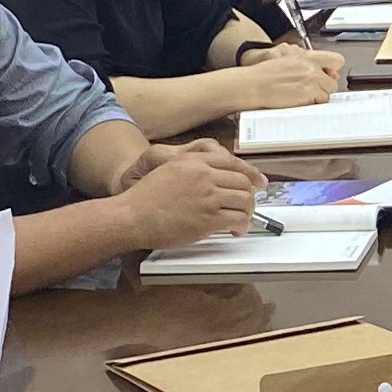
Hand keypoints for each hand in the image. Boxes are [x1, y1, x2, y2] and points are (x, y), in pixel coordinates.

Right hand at [119, 142, 262, 247]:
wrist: (132, 216)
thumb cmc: (146, 198)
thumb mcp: (169, 169)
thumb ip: (193, 168)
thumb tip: (216, 178)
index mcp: (194, 161)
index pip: (233, 162)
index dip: (251, 173)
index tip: (259, 181)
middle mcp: (204, 175)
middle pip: (243, 181)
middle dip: (249, 196)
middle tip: (247, 206)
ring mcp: (207, 196)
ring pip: (244, 200)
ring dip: (247, 212)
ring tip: (241, 220)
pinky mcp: (208, 218)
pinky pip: (237, 219)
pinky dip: (241, 226)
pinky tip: (235, 230)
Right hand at [235, 46, 346, 109]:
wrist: (255, 84)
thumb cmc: (267, 74)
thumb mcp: (289, 61)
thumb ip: (309, 65)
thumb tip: (329, 74)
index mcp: (308, 57)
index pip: (337, 60)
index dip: (333, 70)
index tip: (329, 75)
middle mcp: (312, 68)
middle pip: (333, 84)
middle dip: (324, 88)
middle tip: (310, 90)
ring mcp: (311, 83)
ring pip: (327, 96)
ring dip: (317, 98)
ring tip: (301, 96)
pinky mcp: (307, 96)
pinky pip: (318, 104)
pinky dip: (310, 105)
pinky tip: (298, 101)